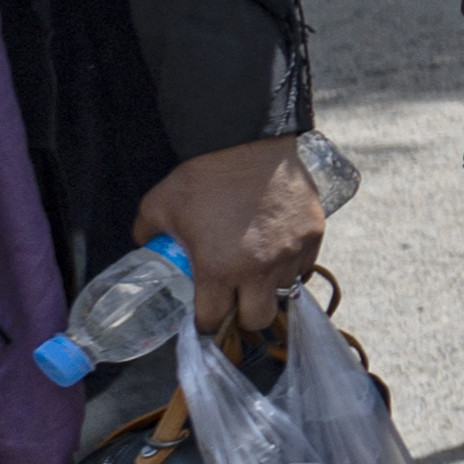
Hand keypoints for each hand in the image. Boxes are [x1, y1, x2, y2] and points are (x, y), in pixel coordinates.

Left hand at [135, 135, 328, 342]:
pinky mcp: (313, 235)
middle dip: (242, 315)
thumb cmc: (204, 175)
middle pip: (257, 320)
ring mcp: (291, 253)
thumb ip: (150, 235)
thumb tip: (150, 247)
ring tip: (256, 268)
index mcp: (218, 269)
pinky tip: (276, 249)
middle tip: (234, 299)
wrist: (249, 141)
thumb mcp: (159, 206)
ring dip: (268, 287)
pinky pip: (304, 265)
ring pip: (283, 291)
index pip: (212, 320)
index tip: (203, 315)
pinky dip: (290, 265)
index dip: (204, 321)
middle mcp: (259, 269)